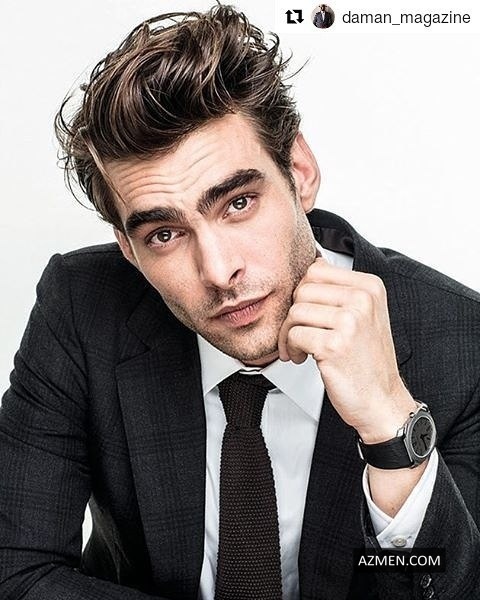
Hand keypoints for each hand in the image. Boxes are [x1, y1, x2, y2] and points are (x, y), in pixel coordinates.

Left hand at [277, 258, 416, 442]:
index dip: (304, 293)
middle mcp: (363, 300)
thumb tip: (313, 265)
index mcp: (370, 287)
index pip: (317, 270)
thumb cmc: (368, 361)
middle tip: (299, 333)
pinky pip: (294, 335)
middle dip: (293, 314)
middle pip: (303, 290)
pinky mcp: (334, 345)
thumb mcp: (365, 315)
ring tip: (300, 348)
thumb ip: (341, 290)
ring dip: (288, 333)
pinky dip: (290, 348)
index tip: (307, 313)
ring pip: (295, 312)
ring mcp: (350, 322)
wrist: (382, 401)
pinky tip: (301, 358)